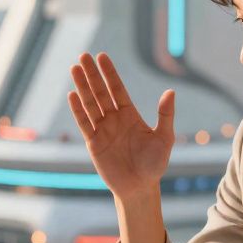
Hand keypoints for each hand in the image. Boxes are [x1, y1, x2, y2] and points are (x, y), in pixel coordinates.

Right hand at [67, 53, 174, 199]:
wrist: (140, 187)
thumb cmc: (154, 164)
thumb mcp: (164, 138)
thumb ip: (165, 115)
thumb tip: (170, 91)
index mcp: (130, 115)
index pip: (117, 89)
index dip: (110, 73)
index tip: (102, 56)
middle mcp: (114, 119)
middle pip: (101, 92)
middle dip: (92, 74)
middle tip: (84, 55)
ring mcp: (102, 130)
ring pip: (90, 104)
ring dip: (82, 86)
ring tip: (74, 68)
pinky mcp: (93, 144)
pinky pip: (84, 123)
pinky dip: (78, 110)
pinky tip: (72, 95)